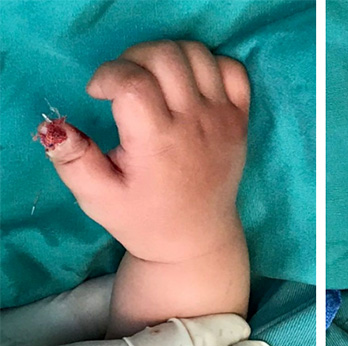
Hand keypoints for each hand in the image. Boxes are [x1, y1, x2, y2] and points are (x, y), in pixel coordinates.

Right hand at [36, 40, 249, 262]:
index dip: (108, 74)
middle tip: (124, 83)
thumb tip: (57, 126)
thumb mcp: (99, 198)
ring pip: (198, 55)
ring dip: (168, 56)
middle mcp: (195, 123)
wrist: (196, 238)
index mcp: (159, 141)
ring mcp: (223, 119)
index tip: (99, 93)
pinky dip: (209, 64)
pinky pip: (233, 69)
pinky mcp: (240, 120)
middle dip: (134, 58)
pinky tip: (188, 84)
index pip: (134, 80)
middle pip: (166, 57)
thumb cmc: (144, 218)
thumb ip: (75, 162)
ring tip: (153, 80)